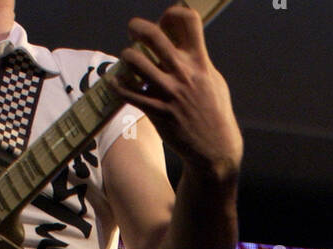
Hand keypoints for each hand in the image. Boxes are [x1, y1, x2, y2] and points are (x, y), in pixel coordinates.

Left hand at [109, 7, 242, 180]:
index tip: (166, 21)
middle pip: (152, 34)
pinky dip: (117, 85)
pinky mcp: (158, 113)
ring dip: (127, 57)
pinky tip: (116, 83)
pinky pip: (128, 93)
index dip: (174, 12)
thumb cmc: (215, 114)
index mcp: (200, 63)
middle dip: (136, 27)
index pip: (188, 20)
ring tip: (129, 61)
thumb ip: (198, 60)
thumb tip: (181, 40)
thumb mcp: (214, 81)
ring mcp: (170, 93)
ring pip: (134, 60)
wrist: (216, 151)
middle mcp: (184, 74)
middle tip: (133, 31)